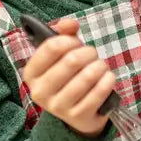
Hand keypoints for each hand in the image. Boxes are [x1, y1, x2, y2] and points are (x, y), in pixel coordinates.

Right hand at [22, 18, 116, 136]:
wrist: (77, 115)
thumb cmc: (68, 78)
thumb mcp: (60, 57)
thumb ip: (64, 34)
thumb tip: (71, 23)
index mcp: (31, 73)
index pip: (51, 47)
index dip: (69, 40)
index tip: (77, 42)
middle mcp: (40, 92)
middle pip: (72, 60)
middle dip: (89, 53)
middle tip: (92, 55)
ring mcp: (58, 107)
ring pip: (87, 76)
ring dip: (100, 66)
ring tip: (100, 67)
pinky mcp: (78, 117)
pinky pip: (99, 92)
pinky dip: (108, 80)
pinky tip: (107, 78)